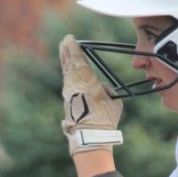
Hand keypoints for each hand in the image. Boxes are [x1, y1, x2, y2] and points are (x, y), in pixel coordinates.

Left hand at [60, 34, 122, 155]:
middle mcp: (75, 86)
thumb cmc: (105, 120)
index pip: (80, 62)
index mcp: (89, 84)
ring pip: (66, 72)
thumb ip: (106, 90)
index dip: (74, 49)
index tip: (71, 39)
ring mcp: (69, 93)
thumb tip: (99, 87)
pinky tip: (67, 68)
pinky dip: (67, 71)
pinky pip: (67, 81)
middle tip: (65, 40)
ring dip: (66, 59)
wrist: (90, 137)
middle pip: (69, 64)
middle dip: (67, 50)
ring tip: (64, 49)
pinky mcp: (67, 100)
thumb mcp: (113, 102)